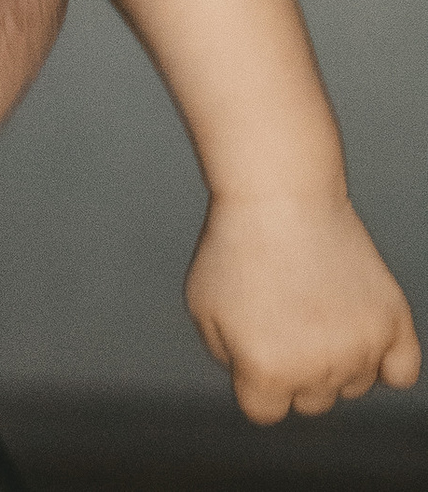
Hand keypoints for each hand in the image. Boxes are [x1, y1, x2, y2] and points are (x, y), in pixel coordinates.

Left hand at [185, 191, 421, 419]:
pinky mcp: (392, 321)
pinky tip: (363, 334)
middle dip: (294, 367)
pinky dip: (387, 361)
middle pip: (310, 402)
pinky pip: (401, 371)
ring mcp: (360, 347)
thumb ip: (228, 358)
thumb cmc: (236, 242)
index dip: (253, 374)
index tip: (253, 337)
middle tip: (285, 314)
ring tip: (315, 303)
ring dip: (336, 358)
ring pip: (352, 385)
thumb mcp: (204, 305)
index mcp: (267, 372)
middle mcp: (317, 369)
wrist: (279, 192)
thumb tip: (258, 380)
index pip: (264, 411)